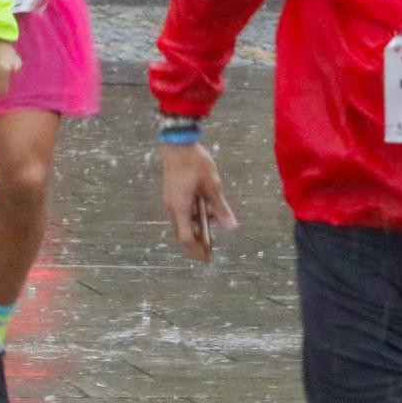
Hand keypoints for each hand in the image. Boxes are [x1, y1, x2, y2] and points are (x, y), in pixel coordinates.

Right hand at [160, 140, 238, 263]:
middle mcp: (172, 208)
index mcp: (181, 208)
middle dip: (196, 244)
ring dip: (195, 228)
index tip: (208, 258)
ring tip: (212, 225)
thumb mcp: (213, 186)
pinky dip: (192, 217)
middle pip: (182, 234)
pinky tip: (205, 210)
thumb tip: (232, 227)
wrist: (177, 143)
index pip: (187, 238)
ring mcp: (169, 201)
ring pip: (181, 223)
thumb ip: (221, 208)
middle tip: (210, 250)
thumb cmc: (196, 163)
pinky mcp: (170, 194)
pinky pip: (181, 213)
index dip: (197, 251)